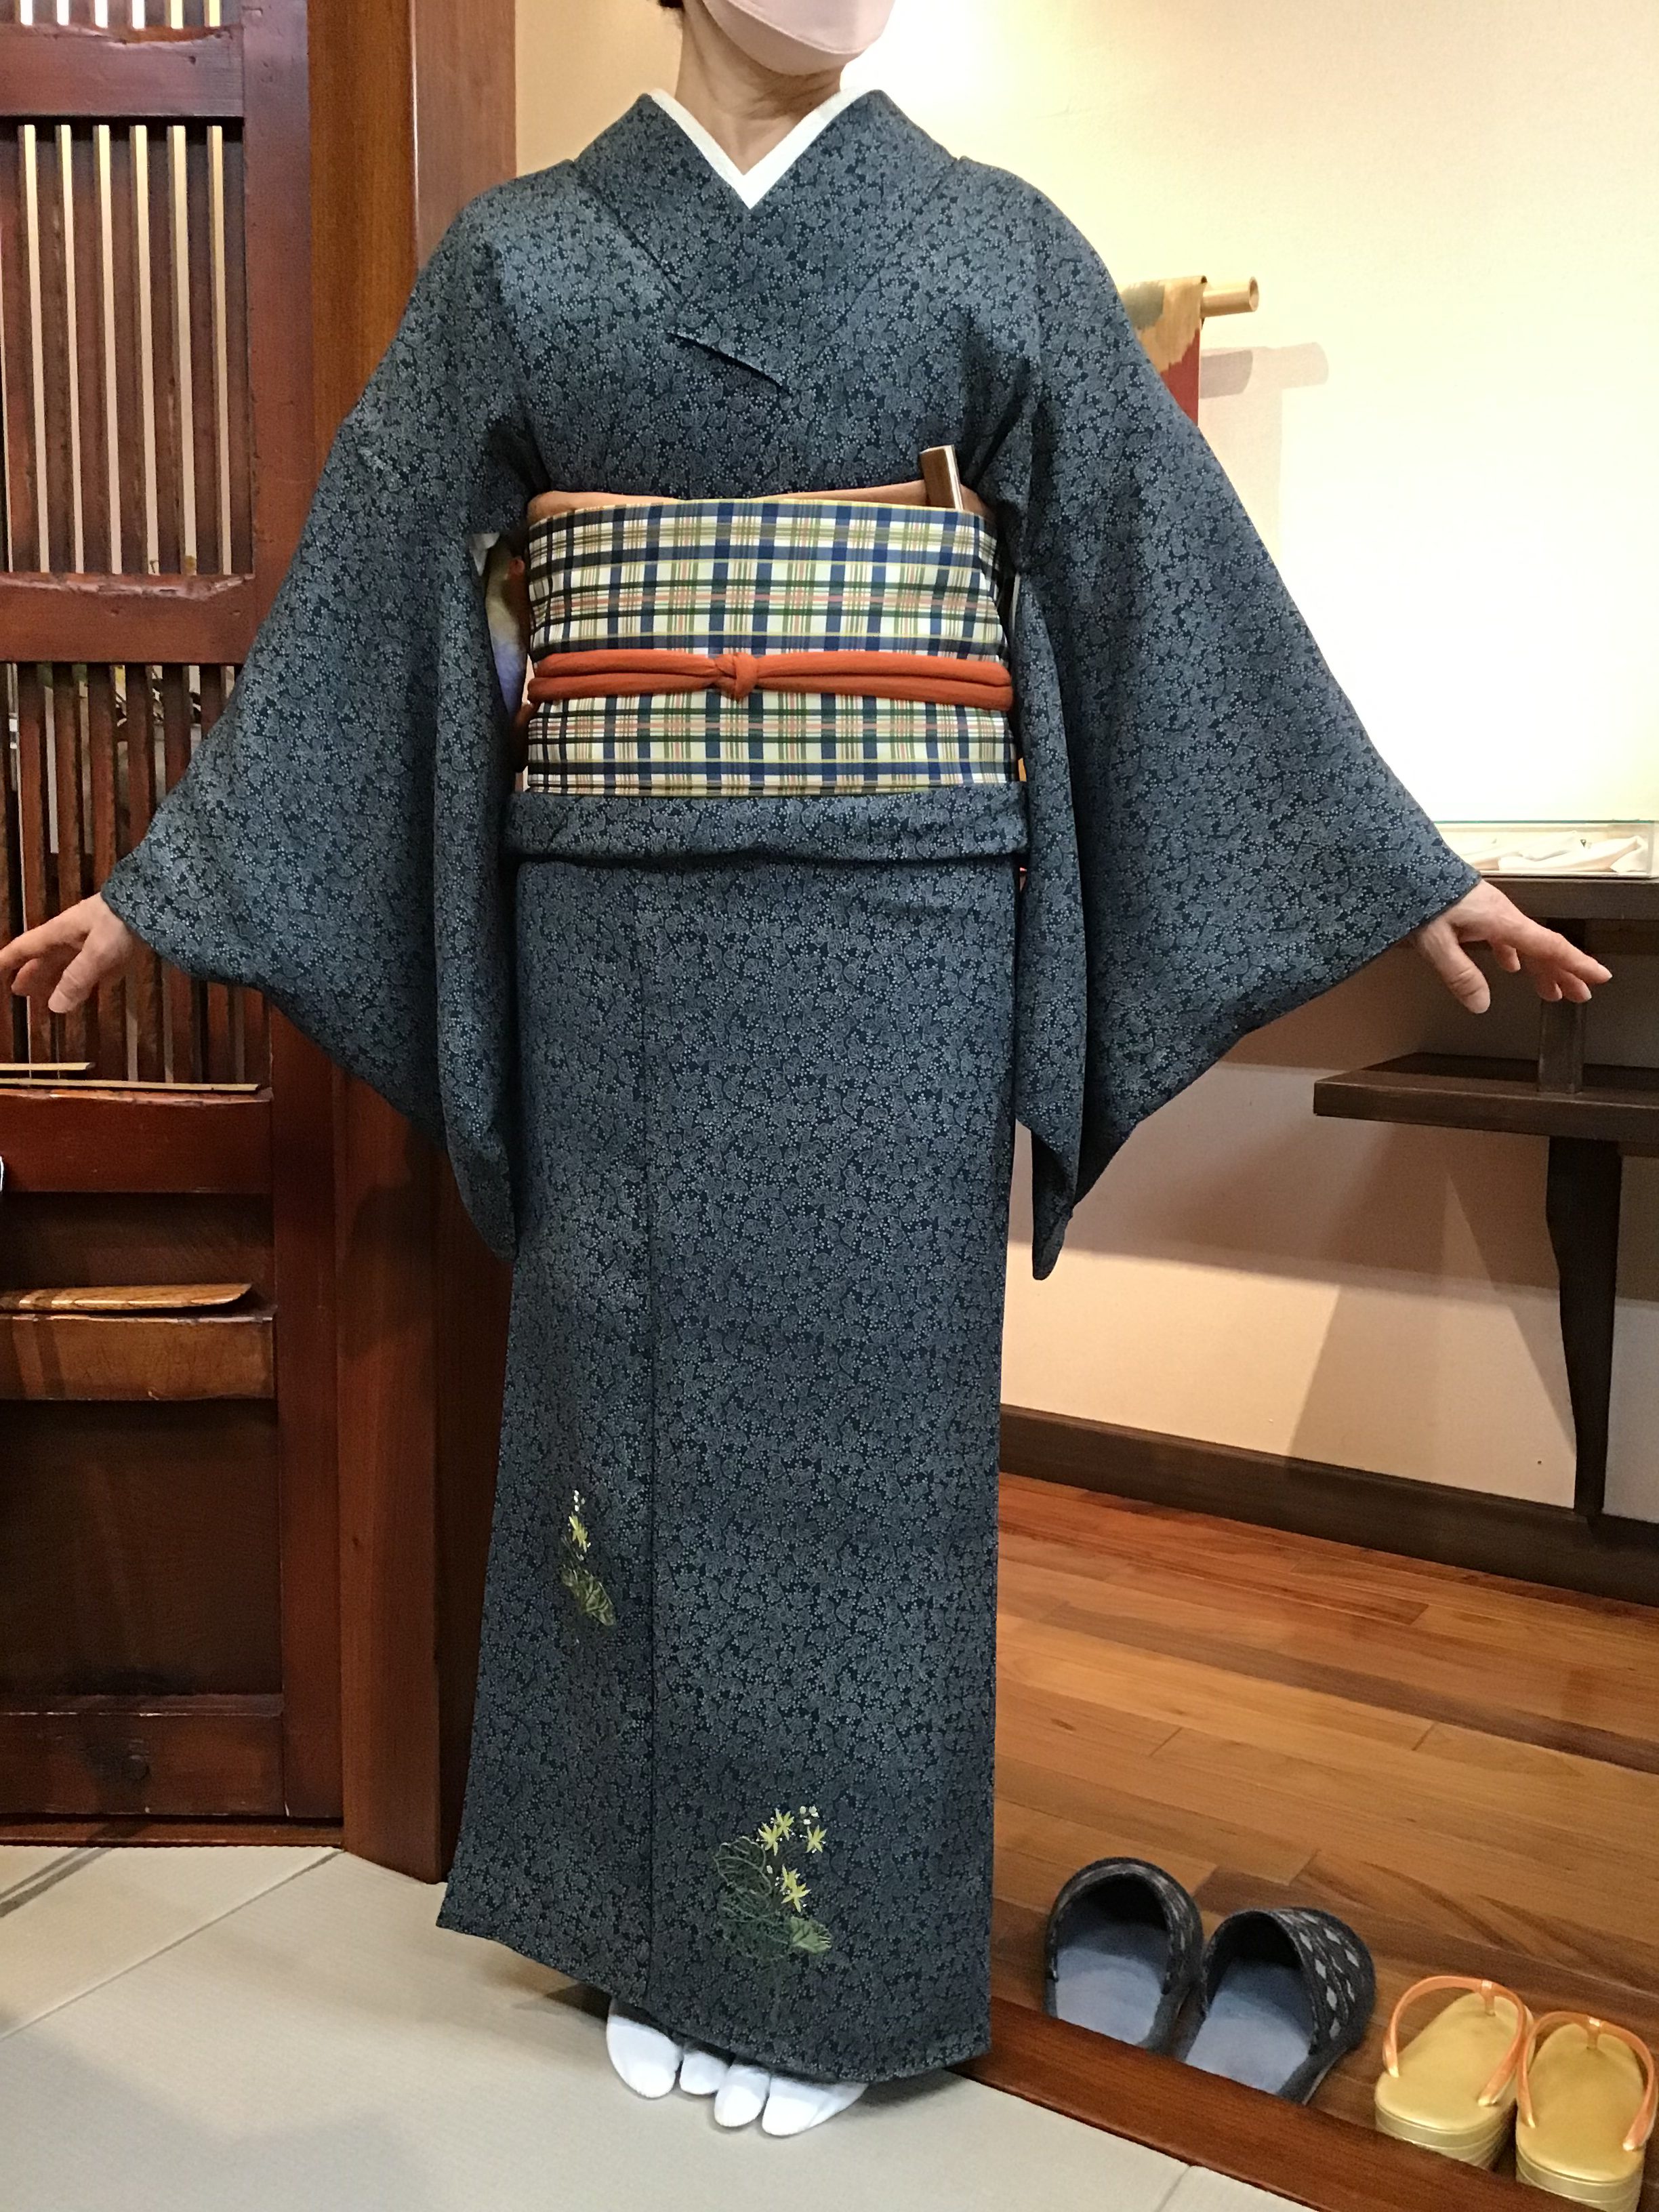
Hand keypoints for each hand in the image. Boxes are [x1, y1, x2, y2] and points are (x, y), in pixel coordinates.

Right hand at [0, 895, 138, 1014]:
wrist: (158, 901)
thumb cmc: (122, 924)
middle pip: (47, 958)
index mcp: (61, 932)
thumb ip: (77, 978)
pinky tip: (86, 989)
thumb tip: (54, 1007)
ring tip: (48, 996)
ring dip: (57, 979)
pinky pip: (93, 966)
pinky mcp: (116, 944)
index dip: (9, 959)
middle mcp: (74, 935)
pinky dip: (85, 979)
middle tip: (20, 992)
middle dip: (33, 974)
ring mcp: (95, 938)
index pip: (27, 947)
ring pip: (69, 962)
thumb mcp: (97, 953)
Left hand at [1411, 880, 1610, 1012]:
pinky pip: (1504, 936)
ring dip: (1540, 966)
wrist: (1402, 862)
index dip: (1575, 964)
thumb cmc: (1419, 896)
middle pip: (1542, 947)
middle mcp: (1502, 914)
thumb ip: (1459, 974)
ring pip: (1525, 943)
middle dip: (1563, 972)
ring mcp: (1491, 911)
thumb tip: (1481, 1004)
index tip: (1599, 977)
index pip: (1548, 946)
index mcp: (1501, 921)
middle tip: (1579, 995)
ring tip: (1550, 990)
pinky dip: (1513, 953)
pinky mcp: (1476, 909)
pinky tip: (1511, 966)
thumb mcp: (1435, 941)